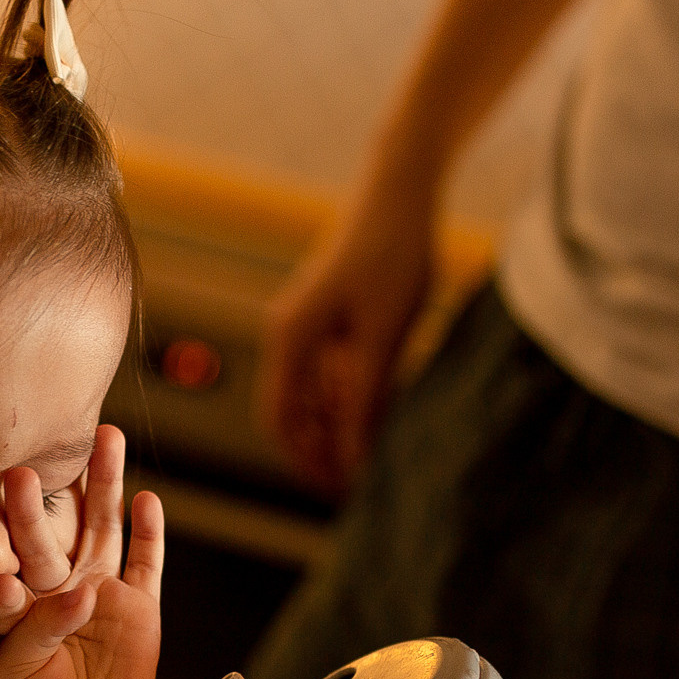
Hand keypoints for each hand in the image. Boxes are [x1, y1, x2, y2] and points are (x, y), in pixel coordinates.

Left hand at [0, 425, 165, 678]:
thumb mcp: (17, 671)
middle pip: (57, 530)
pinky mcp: (140, 608)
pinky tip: (147, 500)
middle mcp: (60, 585)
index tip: (6, 498)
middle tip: (39, 457)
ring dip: (104, 487)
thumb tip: (81, 592)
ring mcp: (102, 592)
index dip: (11, 528)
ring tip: (106, 439)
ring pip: (103, 529)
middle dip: (49, 496)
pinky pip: (146, 564)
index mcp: (20, 598)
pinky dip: (149, 534)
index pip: (14, 555)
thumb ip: (40, 627)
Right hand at [258, 176, 437, 494]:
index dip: (306, 461)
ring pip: (310, 392)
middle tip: (360, 478)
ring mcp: (307, 322)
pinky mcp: (328, 313)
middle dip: (320, 448)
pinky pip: (327, 369)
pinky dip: (346, 395)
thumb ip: (365, 401)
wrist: (400, 190)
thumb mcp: (383, 339)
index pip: (278, 420)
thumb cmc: (392, 256)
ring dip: (335, 424)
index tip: (340, 489)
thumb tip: (355, 458)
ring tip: (374, 449)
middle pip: (290, 410)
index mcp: (289, 339)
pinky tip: (378, 408)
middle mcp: (288, 333)